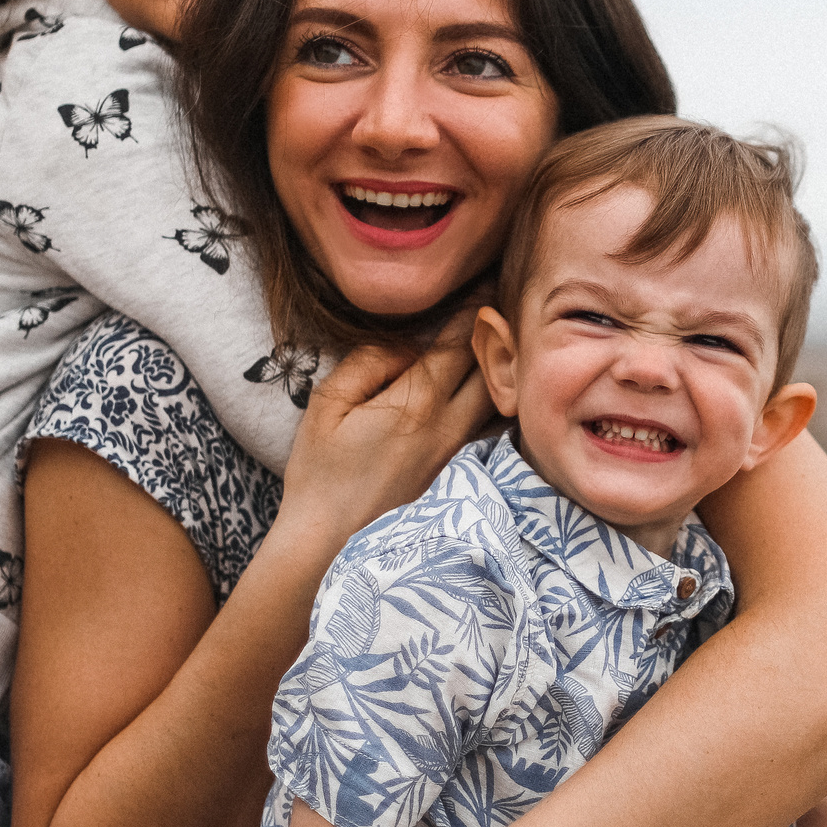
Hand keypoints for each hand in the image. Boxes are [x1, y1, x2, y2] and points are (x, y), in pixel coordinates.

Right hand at [276, 311, 491, 546]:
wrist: (330, 545)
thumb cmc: (320, 474)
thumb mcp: (328, 406)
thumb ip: (370, 363)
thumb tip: (407, 345)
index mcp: (416, 402)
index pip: (459, 343)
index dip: (475, 308)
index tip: (487, 281)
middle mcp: (449, 425)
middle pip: (492, 367)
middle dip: (499, 332)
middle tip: (506, 300)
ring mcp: (459, 452)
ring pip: (496, 397)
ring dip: (502, 365)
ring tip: (503, 338)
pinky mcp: (459, 474)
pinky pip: (486, 426)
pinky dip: (494, 399)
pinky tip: (492, 386)